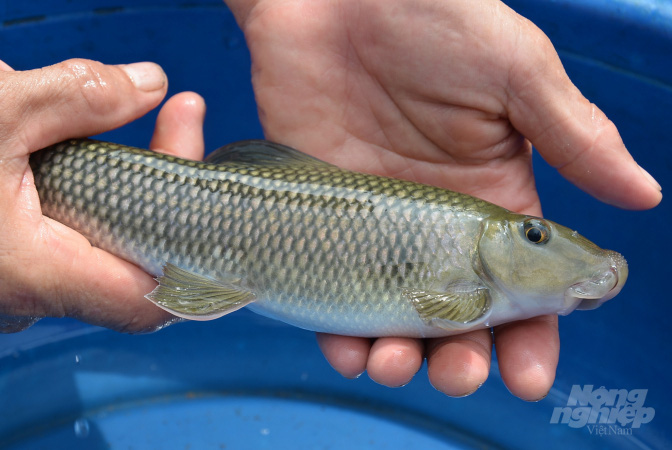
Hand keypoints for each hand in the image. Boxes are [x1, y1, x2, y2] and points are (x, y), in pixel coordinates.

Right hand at [0, 56, 205, 332]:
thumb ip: (79, 96)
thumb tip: (151, 84)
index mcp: (37, 271)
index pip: (154, 300)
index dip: (200, 264)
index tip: (220, 201)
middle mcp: (32, 291)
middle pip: (139, 260)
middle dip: (174, 192)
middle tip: (183, 119)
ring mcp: (20, 278)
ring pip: (108, 245)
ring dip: (140, 185)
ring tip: (156, 114)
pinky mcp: (10, 257)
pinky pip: (77, 234)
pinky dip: (103, 191)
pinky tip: (102, 140)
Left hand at [225, 0, 661, 399]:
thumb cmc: (430, 16)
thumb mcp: (514, 69)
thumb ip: (571, 135)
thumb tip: (644, 195)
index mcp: (494, 198)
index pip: (520, 286)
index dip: (532, 335)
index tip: (530, 376)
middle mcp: (436, 225)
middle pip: (457, 315)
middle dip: (462, 357)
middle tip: (457, 375)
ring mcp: (377, 226)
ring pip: (393, 315)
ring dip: (399, 354)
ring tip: (395, 365)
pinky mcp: (325, 217)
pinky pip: (331, 289)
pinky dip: (338, 329)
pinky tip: (349, 351)